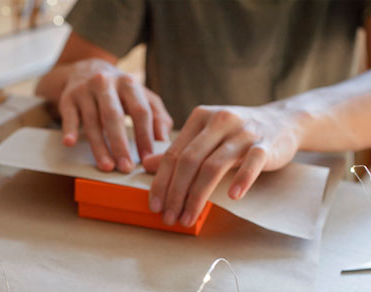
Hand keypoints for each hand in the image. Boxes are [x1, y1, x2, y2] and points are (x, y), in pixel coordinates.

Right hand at [59, 58, 172, 171]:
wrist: (86, 69)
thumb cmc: (120, 91)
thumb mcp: (141, 96)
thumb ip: (158, 116)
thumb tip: (164, 142)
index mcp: (129, 84)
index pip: (140, 111)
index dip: (145, 135)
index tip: (148, 158)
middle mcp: (106, 83)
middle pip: (114, 116)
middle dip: (120, 144)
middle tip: (126, 167)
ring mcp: (85, 90)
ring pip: (92, 121)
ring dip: (99, 146)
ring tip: (106, 166)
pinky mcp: (68, 97)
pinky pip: (68, 116)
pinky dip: (69, 129)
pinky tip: (70, 143)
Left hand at [143, 104, 301, 226]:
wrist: (282, 122)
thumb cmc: (237, 134)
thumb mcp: (206, 136)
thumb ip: (179, 150)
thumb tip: (148, 165)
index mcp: (200, 117)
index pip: (174, 153)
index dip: (161, 181)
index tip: (155, 205)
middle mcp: (219, 121)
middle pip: (189, 160)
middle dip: (175, 192)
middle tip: (169, 216)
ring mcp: (243, 132)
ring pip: (213, 166)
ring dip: (198, 196)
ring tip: (189, 217)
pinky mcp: (265, 144)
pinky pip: (251, 163)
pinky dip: (240, 180)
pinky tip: (231, 197)